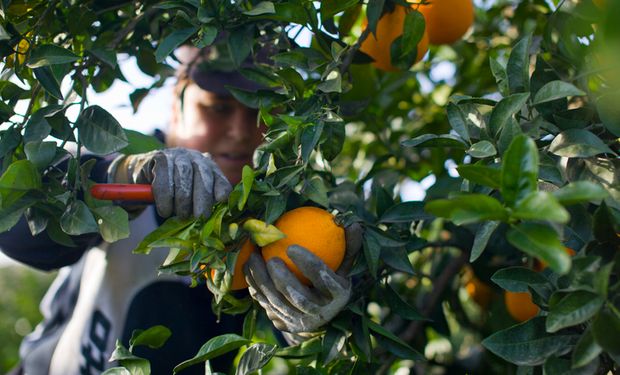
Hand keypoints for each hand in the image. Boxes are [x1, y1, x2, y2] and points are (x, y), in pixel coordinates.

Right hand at [108, 148, 231, 218]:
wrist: (144, 178)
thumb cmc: (173, 192)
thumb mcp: (191, 197)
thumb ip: (205, 201)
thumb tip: (216, 215)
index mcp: (209, 166)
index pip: (219, 178)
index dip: (221, 189)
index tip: (221, 200)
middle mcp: (195, 157)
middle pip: (203, 177)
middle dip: (202, 199)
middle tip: (199, 217)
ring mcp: (177, 155)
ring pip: (184, 178)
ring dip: (183, 201)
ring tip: (180, 215)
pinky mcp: (159, 158)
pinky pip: (164, 179)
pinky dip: (165, 198)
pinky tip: (165, 210)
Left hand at [244, 223, 361, 334]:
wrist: (321, 309)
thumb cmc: (333, 277)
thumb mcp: (344, 263)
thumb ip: (349, 245)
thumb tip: (354, 224)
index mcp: (338, 295)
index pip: (324, 279)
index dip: (309, 264)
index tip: (293, 247)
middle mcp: (320, 313)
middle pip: (298, 298)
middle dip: (283, 280)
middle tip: (271, 259)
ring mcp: (299, 321)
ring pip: (277, 303)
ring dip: (262, 281)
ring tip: (253, 259)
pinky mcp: (283, 323)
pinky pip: (265, 304)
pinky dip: (255, 286)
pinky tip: (248, 267)